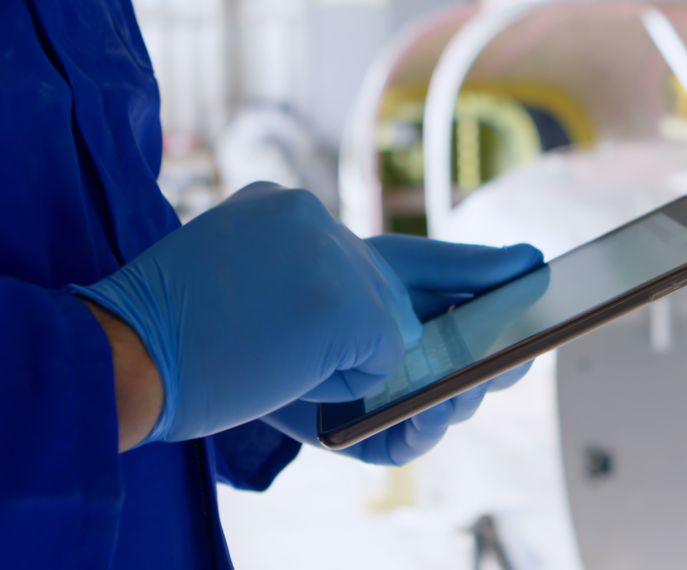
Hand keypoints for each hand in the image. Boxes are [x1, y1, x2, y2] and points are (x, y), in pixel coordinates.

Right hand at [71, 182, 420, 442]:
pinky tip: (281, 369)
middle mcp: (313, 214)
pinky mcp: (350, 306)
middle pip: (377, 287)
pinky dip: (341, 383)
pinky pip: (383, 360)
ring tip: (265, 352)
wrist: (121, 354)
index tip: (285, 315)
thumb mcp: (225, 269)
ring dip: (335, 356)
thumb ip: (285, 266)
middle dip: (339, 331)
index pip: (345, 257)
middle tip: (265, 342)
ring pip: (383, 323)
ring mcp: (334, 256)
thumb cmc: (159, 331)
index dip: (327, 300)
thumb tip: (342, 293)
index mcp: (280, 203)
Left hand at [263, 234, 543, 465]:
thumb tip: (532, 258)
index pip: (501, 342)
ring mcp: (401, 405)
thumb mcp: (406, 266)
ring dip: (462, 398)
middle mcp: (431, 372)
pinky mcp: (369, 437)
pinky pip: (408, 443)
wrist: (262, 309)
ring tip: (463, 381)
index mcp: (449, 332)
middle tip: (510, 357)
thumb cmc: (340, 283)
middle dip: (498, 371)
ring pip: (452, 412)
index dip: (523, 340)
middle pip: (483, 381)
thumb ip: (467, 266)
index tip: (540, 331)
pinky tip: (429, 408)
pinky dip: (424, 429)